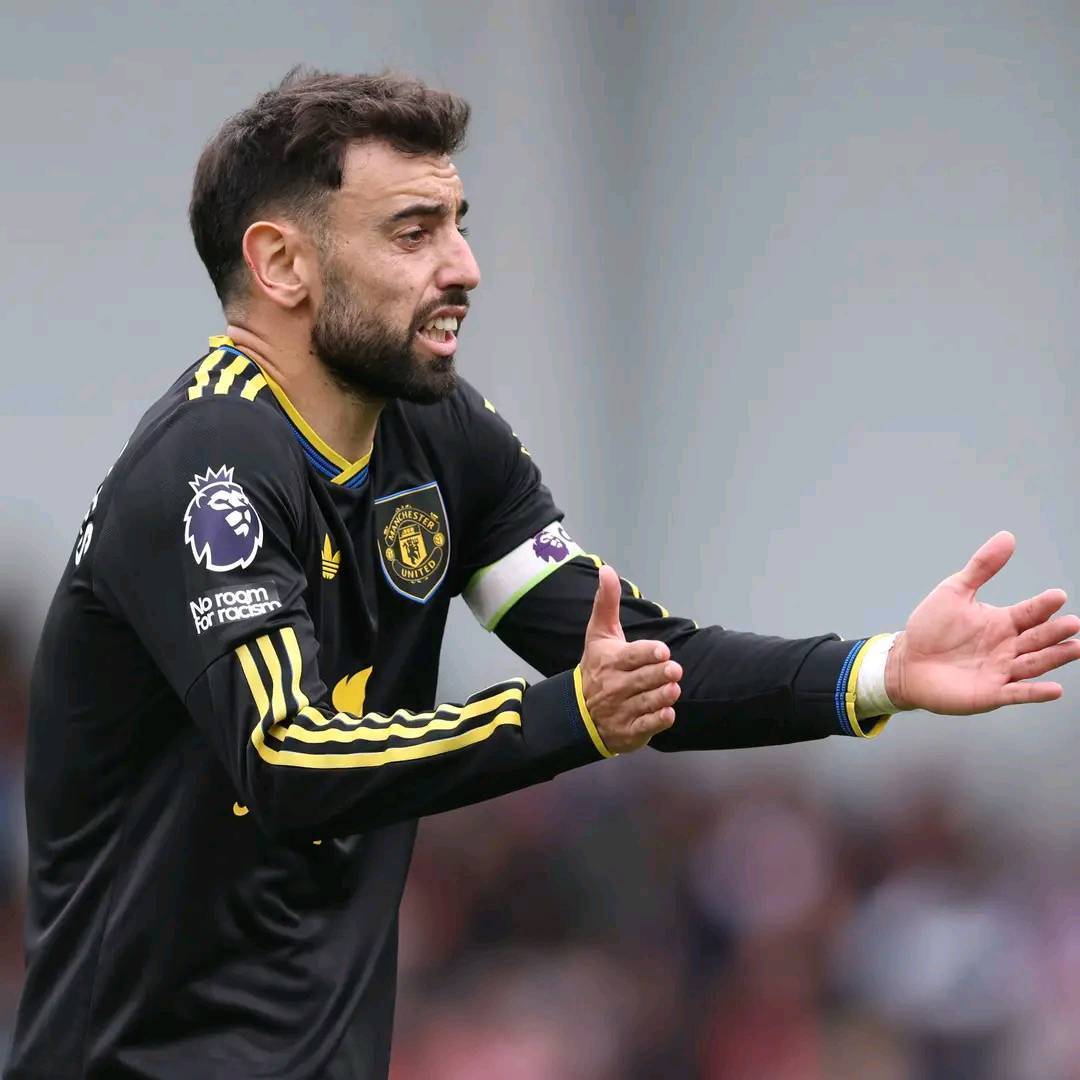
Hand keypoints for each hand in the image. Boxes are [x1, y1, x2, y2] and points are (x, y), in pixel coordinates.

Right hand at [580, 565, 681, 752]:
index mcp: (610, 661)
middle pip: (641, 679)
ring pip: (645, 703)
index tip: (663, 652)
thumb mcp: (599, 634)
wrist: (577, 711)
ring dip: (661, 696)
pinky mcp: (628, 730)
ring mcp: (621, 710)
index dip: (648, 654)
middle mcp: (614, 686)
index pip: (631, 656)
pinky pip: (645, 726)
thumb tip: (607, 570)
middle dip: (659, 675)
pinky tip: (668, 712)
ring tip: (674, 689)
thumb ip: (606, 603)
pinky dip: (657, 721)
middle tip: (675, 670)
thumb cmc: (595, 667)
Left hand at [885, 531, 1079, 713]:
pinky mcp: (991, 694)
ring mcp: (1001, 671)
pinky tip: (1055, 689)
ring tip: (1076, 648)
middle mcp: (1007, 647)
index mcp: (1002, 622)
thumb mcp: (954, 592)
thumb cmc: (930, 628)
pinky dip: (1035, 692)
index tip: (1058, 596)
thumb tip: (1007, 537)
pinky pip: (1018, 693)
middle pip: (1037, 638)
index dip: (1043, 606)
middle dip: (1055, 631)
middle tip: (1072, 623)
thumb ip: (981, 567)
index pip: (1029, 613)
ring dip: (1054, 657)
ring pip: (1034, 664)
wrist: (907, 661)